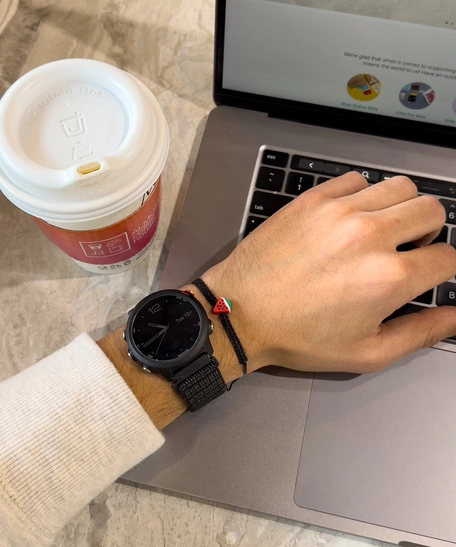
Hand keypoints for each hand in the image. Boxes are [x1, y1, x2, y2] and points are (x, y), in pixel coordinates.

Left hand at [201, 173, 455, 373]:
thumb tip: (455, 318)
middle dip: (430, 232)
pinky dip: (364, 196)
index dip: (445, 268)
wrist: (241, 312)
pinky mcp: (313, 199)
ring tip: (382, 232)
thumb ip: (420, 333)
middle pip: (432, 210)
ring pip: (399, 188)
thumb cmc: (297, 336)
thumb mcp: (366, 352)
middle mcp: (368, 236)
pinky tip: (351, 218)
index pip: (447, 257)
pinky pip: (357, 180)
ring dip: (401, 209)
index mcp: (387, 277)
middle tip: (409, 251)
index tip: (430, 271)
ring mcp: (338, 211)